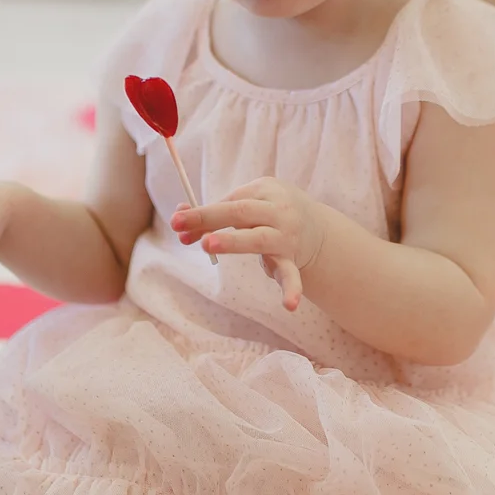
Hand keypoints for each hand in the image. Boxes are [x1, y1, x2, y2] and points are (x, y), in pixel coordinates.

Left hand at [170, 177, 324, 312]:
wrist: (316, 229)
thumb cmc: (269, 214)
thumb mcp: (249, 204)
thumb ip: (216, 212)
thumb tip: (179, 219)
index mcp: (265, 189)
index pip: (230, 200)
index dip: (202, 213)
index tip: (177, 223)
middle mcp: (278, 210)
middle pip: (241, 212)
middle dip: (210, 218)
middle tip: (185, 229)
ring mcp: (286, 235)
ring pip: (258, 238)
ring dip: (232, 241)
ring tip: (208, 244)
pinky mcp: (292, 260)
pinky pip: (291, 274)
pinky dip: (291, 289)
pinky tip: (289, 305)